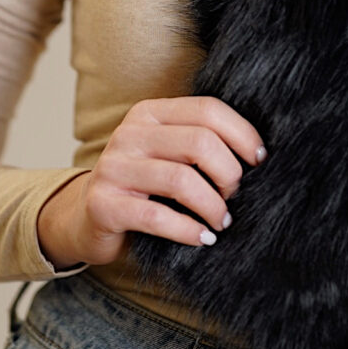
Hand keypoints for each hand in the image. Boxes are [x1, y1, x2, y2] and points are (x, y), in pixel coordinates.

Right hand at [37, 96, 266, 269]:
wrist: (87, 218)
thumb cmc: (144, 186)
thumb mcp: (168, 153)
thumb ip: (200, 144)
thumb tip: (258, 155)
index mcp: (150, 113)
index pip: (207, 110)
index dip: (242, 135)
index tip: (259, 161)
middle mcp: (130, 134)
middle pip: (199, 142)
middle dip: (228, 174)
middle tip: (235, 197)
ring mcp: (113, 168)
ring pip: (181, 180)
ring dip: (212, 206)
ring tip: (222, 222)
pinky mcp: (104, 204)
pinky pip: (157, 216)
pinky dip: (188, 230)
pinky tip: (203, 238)